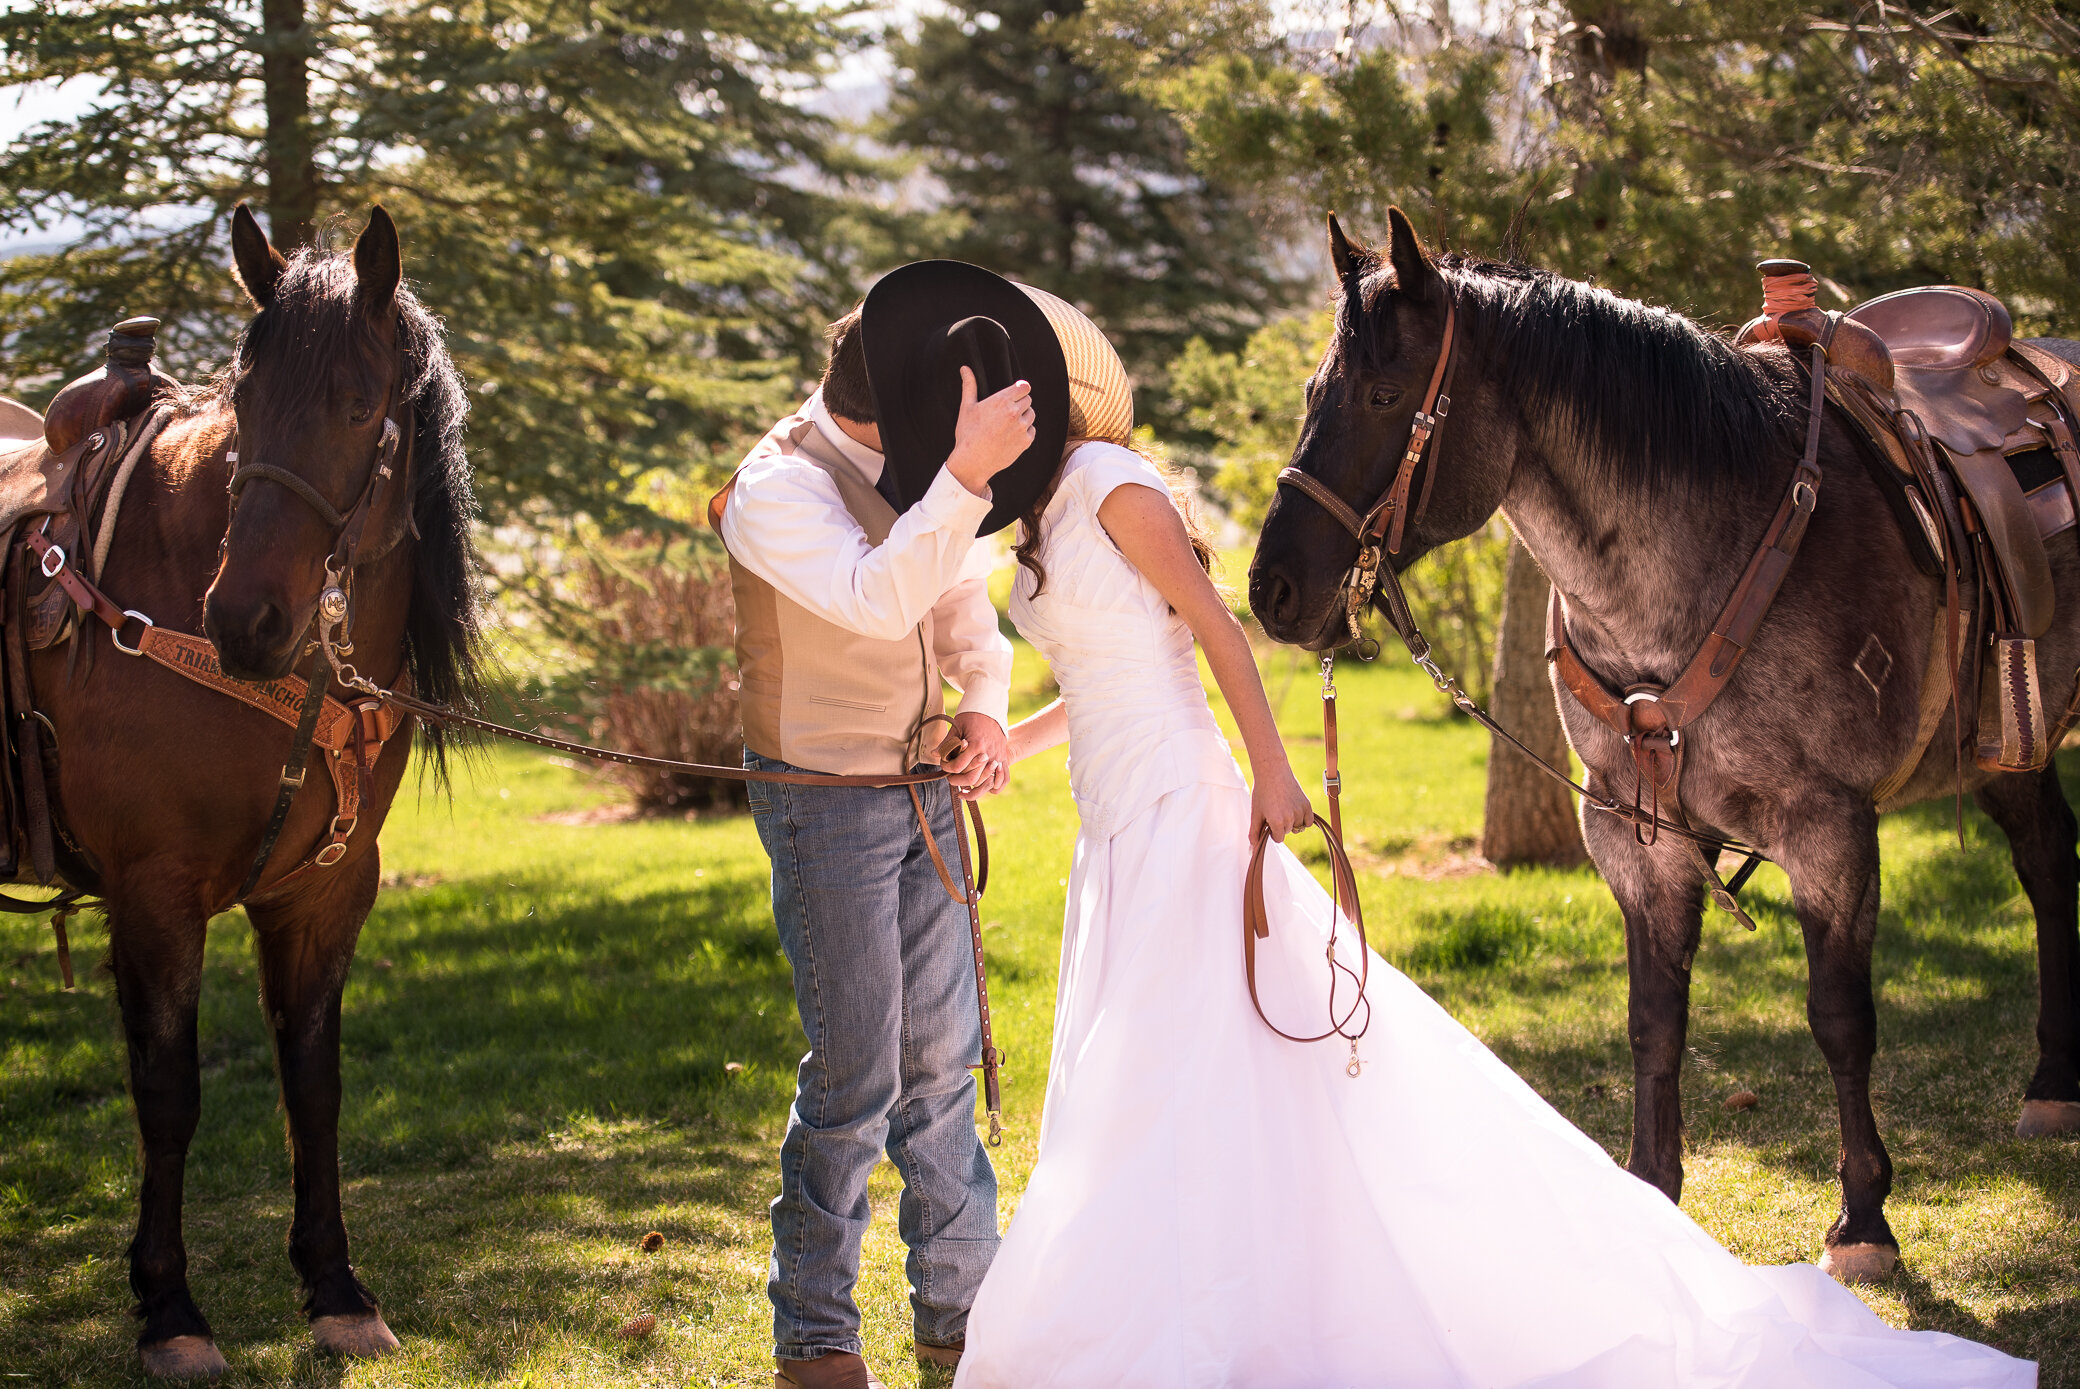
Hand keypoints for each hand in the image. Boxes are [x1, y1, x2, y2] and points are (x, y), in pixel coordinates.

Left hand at [942, 711, 1010, 799]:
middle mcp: (988, 754)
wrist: (992, 709)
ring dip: (974, 788)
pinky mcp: (1004, 759)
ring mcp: (998, 758)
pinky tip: (983, 787)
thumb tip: (934, 754)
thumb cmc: (972, 716)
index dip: (947, 769)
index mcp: (976, 745)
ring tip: (964, 789)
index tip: (944, 766)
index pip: (958, 766)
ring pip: (986, 782)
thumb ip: (947, 742)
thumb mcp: (958, 726)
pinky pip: (1003, 780)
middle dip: (958, 781)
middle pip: (972, 778)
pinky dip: (994, 787)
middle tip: (951, 778)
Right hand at [945, 367, 1035, 497]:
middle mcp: (1014, 412)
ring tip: (1008, 424)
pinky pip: (1032, 431)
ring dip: (1024, 417)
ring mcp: (1021, 428)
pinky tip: (1011, 436)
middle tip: (1007, 412)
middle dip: (1020, 403)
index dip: (1020, 390)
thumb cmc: (968, 434)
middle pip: (1028, 400)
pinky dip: (1025, 432)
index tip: (1015, 394)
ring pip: (1031, 415)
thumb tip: (965, 368)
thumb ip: (969, 386)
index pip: (1024, 387)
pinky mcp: (1025, 442)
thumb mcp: (967, 407)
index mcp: (1002, 401)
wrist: (973, 461)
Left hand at [1252, 766, 1312, 842]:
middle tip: (1275, 809)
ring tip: (1283, 806)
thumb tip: (1252, 848)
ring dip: (1292, 821)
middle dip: (1280, 825)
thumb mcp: (1255, 813)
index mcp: (1277, 822)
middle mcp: (1291, 818)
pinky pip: (1309, 821)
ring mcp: (1300, 811)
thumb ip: (1254, 832)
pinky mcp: (1307, 805)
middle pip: (1287, 832)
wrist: (1273, 772)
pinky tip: (1295, 811)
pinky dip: (1303, 819)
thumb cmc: (1262, 792)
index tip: (1269, 820)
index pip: (1278, 838)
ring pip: (1297, 827)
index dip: (1272, 831)